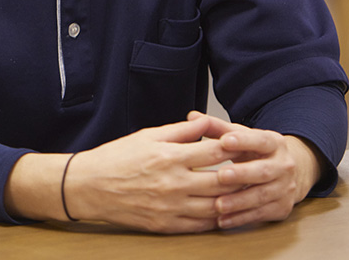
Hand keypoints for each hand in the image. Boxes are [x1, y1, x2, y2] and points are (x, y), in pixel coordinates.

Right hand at [59, 116, 246, 232]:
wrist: (90, 186)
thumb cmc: (117, 157)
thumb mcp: (148, 135)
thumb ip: (180, 131)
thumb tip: (205, 123)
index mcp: (170, 157)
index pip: (214, 151)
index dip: (235, 146)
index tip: (248, 143)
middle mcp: (174, 183)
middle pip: (221, 181)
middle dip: (243, 176)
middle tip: (258, 170)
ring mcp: (171, 207)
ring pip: (215, 206)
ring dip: (234, 200)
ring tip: (248, 193)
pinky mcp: (166, 225)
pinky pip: (200, 226)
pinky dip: (216, 219)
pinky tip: (225, 212)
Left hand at [186, 112, 322, 229]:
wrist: (287, 172)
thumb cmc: (256, 151)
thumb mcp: (241, 136)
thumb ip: (217, 127)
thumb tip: (193, 116)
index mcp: (274, 143)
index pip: (259, 140)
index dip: (243, 140)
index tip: (225, 141)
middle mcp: (283, 165)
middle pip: (263, 171)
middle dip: (242, 174)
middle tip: (221, 176)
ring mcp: (284, 188)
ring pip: (262, 195)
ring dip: (239, 201)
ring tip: (218, 204)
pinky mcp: (281, 208)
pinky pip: (260, 214)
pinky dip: (241, 218)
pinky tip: (223, 220)